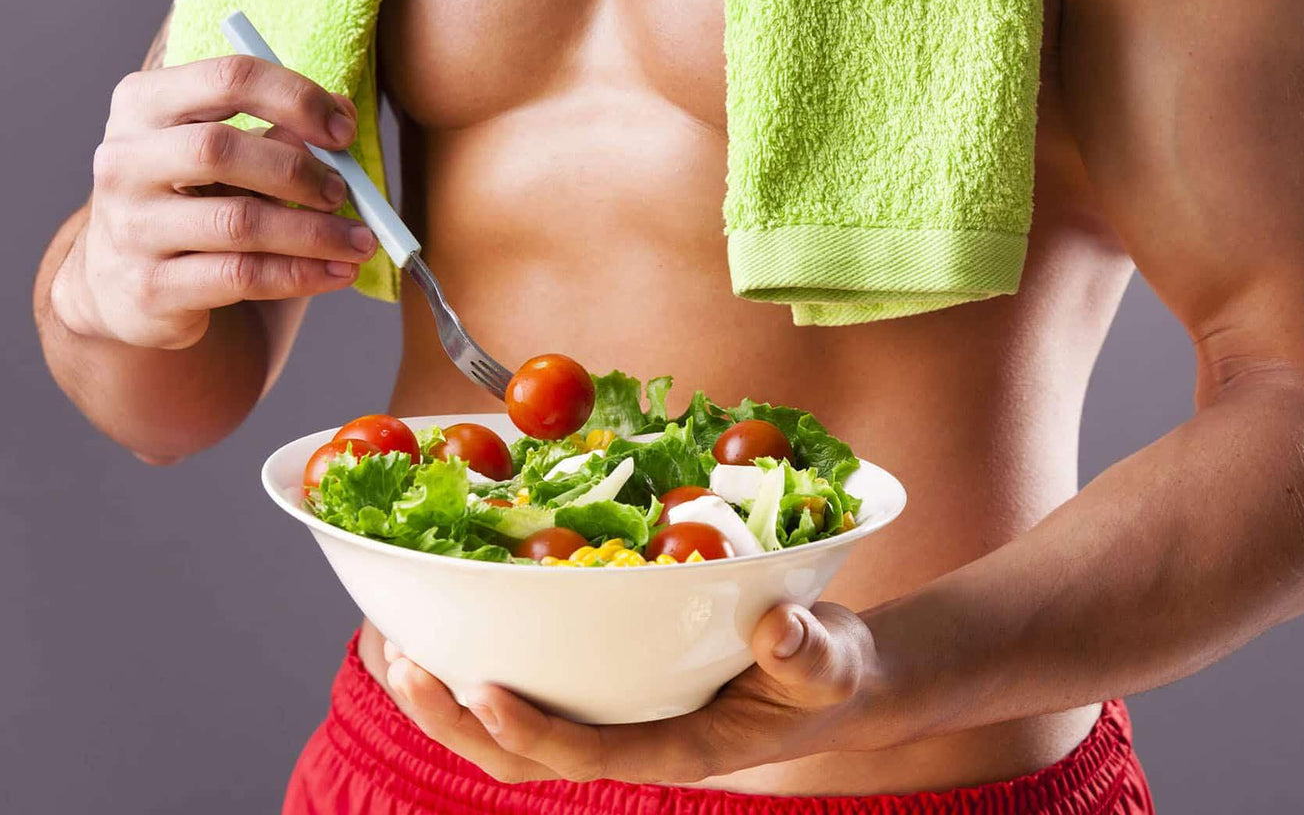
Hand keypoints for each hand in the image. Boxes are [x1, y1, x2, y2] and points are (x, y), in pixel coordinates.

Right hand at [51, 56, 377, 348]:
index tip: (344, 131)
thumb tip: (342, 115)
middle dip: (298, 171)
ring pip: (238, 223)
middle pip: (220, 149)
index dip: (296, 99)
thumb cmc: (193, 201)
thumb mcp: (228, 156)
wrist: (128, 285)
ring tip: (360, 241)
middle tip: (344, 191)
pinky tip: (338, 273)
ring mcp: (131, 227)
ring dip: (314, 233)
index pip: (228, 78)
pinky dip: (301, 274)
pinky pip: (241, 277)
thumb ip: (280, 130)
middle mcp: (125, 161)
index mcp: (144, 104)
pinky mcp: (151, 287)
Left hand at [383, 602, 886, 783]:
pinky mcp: (602, 693)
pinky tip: (436, 631)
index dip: (534, 731)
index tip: (483, 691)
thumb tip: (776, 628)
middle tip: (402, 667)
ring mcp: (611, 719)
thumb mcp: (831, 662)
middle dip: (455, 722)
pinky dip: (472, 670)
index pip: (591, 754)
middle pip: (524, 757)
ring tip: (389, 651)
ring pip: (508, 735)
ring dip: (444, 700)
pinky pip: (526, 694)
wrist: (822, 677)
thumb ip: (808, 653)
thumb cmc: (826, 672)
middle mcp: (630, 741)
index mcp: (678, 749)